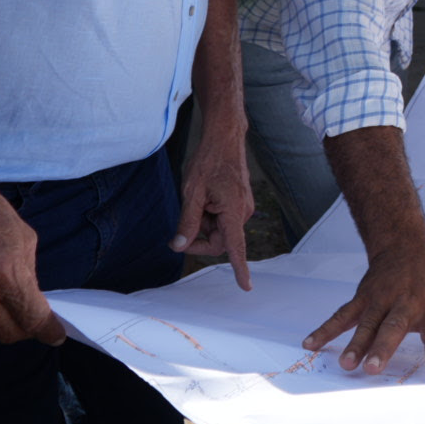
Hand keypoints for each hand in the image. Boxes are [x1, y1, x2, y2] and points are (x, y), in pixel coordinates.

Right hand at [0, 178, 65, 345]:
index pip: (33, 319)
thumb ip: (28, 276)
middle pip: (8, 333)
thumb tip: (34, 302)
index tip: (54, 334)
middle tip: (27, 316)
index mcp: (6, 273)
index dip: (48, 330)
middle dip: (23, 328)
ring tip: (0, 305)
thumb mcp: (24, 238)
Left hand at [172, 127, 253, 290]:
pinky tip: (204, 198)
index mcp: (233, 211)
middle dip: (200, 238)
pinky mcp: (239, 202)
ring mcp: (243, 206)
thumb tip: (179, 246)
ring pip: (220, 230)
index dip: (239, 268)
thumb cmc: (209, 161)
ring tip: (196, 201)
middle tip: (180, 229)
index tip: (245, 286)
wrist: (224, 137)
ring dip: (204, 224)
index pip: (236, 246)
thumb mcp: (192, 193)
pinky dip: (210, 216)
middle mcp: (243, 211)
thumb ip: (187, 222)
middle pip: (221, 241)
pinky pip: (222, 219)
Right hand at [302, 246, 424, 380]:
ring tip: (346, 365)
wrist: (405, 244)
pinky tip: (310, 344)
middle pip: (394, 326)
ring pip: (366, 322)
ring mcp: (380, 299)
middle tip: (374, 369)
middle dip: (383, 347)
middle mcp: (406, 301)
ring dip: (355, 343)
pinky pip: (341, 315)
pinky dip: (325, 329)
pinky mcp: (361, 298)